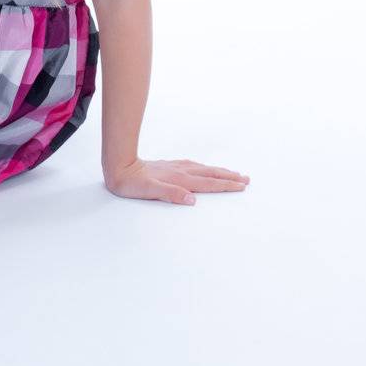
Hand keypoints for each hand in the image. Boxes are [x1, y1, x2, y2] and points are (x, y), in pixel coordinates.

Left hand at [104, 157, 249, 204]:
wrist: (119, 166)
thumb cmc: (132, 183)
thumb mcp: (149, 192)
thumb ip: (170, 194)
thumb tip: (191, 199)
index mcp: (179, 179)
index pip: (208, 183)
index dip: (225, 185)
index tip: (241, 185)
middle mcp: (180, 171)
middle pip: (210, 174)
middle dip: (228, 177)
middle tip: (246, 178)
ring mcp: (176, 167)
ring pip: (203, 169)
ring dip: (219, 172)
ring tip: (233, 173)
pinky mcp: (170, 166)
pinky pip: (194, 167)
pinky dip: (206, 169)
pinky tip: (205, 169)